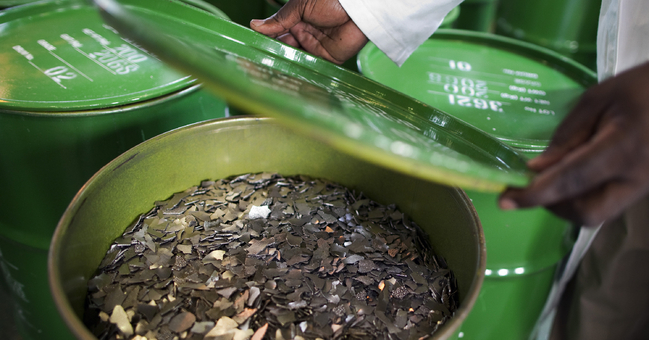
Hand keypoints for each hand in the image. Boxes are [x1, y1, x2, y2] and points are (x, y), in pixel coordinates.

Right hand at [250, 0, 367, 64]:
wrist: (358, 6)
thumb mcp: (300, 5)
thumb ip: (279, 19)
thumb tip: (255, 25)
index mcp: (297, 20)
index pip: (277, 33)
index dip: (265, 40)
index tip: (252, 47)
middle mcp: (305, 34)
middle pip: (285, 48)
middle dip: (273, 54)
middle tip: (257, 62)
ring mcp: (317, 47)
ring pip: (296, 59)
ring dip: (285, 64)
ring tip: (270, 69)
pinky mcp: (329, 58)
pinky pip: (313, 67)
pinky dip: (302, 71)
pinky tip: (290, 74)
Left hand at [499, 62, 648, 225]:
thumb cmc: (644, 85)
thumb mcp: (598, 99)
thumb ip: (567, 136)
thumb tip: (538, 169)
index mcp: (624, 149)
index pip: (570, 181)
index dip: (535, 194)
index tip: (506, 201)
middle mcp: (636, 178)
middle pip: (587, 212)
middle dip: (552, 205)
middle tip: (530, 185)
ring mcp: (643, 187)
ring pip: (598, 213)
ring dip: (565, 203)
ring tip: (549, 178)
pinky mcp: (643, 188)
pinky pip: (608, 203)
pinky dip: (582, 196)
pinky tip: (570, 176)